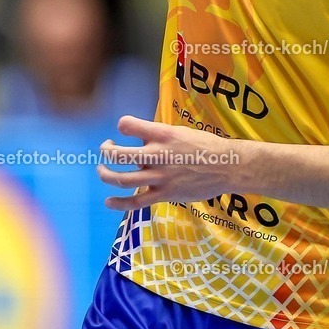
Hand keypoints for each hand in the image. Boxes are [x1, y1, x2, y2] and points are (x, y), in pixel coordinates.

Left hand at [97, 114, 244, 210]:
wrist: (226, 166)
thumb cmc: (203, 146)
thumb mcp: (180, 132)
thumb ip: (158, 136)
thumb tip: (139, 140)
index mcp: (162, 134)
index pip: (127, 125)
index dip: (122, 126)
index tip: (124, 130)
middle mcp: (158, 154)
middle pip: (118, 155)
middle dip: (105, 151)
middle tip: (106, 148)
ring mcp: (160, 177)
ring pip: (122, 179)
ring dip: (106, 175)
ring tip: (102, 170)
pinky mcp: (164, 194)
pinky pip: (136, 203)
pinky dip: (119, 203)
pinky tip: (108, 201)